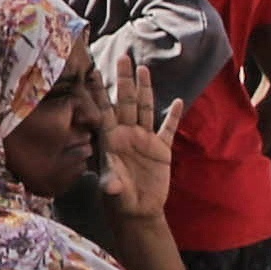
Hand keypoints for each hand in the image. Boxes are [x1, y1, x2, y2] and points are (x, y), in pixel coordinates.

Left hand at [93, 48, 175, 226]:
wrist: (139, 211)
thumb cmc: (120, 200)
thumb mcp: (114, 191)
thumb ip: (112, 183)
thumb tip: (109, 185)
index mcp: (112, 140)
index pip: (104, 110)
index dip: (99, 92)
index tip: (93, 71)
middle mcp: (127, 135)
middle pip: (125, 102)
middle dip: (124, 80)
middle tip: (122, 57)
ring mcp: (144, 140)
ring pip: (144, 108)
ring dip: (145, 89)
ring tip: (144, 69)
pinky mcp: (161, 149)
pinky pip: (167, 129)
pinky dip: (172, 116)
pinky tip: (177, 102)